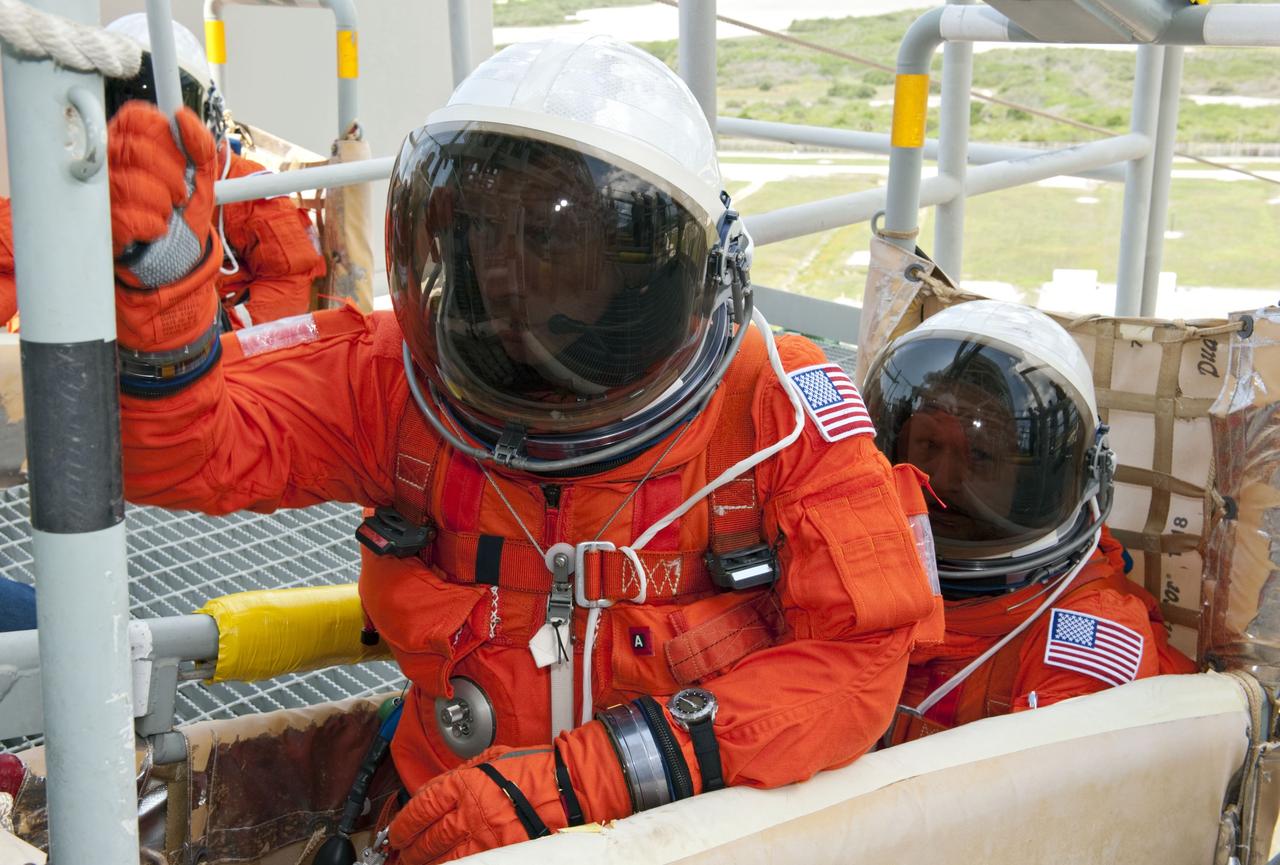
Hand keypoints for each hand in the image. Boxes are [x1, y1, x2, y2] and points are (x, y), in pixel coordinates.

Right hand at [108, 103, 219, 350]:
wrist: (174, 262)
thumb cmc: (182, 216)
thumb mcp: (203, 180)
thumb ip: (201, 147)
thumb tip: (184, 117)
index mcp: (130, 143)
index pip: (138, 118)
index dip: (166, 138)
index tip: (181, 161)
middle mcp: (107, 162)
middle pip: (134, 148)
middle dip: (170, 175)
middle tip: (179, 194)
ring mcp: (98, 191)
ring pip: (130, 182)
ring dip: (162, 204)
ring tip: (166, 214)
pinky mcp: (98, 221)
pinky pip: (127, 216)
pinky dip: (153, 226)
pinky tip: (155, 230)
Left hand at [389, 722, 629, 863]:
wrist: (568, 787)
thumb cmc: (535, 769)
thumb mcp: (492, 759)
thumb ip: (461, 773)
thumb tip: (434, 790)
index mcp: (466, 784)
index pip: (422, 806)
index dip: (404, 821)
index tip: (397, 829)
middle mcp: (472, 811)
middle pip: (427, 836)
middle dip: (408, 846)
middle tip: (400, 849)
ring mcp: (486, 836)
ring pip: (442, 855)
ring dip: (424, 860)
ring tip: (415, 861)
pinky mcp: (500, 852)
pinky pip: (467, 864)